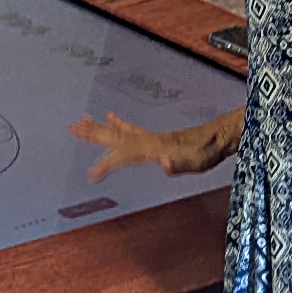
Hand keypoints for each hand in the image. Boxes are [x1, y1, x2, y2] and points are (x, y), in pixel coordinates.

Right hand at [68, 111, 235, 181]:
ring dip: (99, 128)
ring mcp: (150, 138)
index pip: (123, 154)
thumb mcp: (195, 163)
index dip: (106, 164)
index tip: (91, 174)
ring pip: (118, 132)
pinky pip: (130, 130)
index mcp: (152, 148)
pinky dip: (117, 124)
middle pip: (114, 137)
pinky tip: (111, 117)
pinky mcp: (155, 139)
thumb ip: (178, 164)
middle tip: (72, 127)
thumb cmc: (207, 152)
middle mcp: (147, 140)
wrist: (219, 137)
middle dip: (93, 133)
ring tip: (81, 121)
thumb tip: (162, 162)